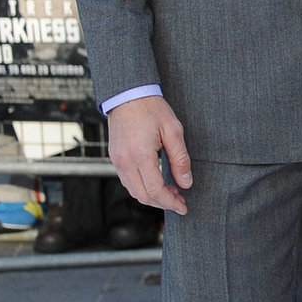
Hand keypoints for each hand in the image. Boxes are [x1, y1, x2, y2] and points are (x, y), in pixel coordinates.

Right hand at [107, 96, 192, 215]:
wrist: (128, 95)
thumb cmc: (152, 109)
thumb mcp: (173, 131)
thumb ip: (180, 159)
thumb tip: (186, 182)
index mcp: (140, 155)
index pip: (155, 190)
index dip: (171, 202)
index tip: (184, 206)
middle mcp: (125, 162)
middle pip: (142, 195)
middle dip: (162, 203)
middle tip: (180, 202)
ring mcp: (117, 161)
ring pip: (133, 191)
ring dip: (152, 197)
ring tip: (172, 193)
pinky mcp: (115, 158)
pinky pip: (128, 181)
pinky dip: (142, 188)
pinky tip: (157, 183)